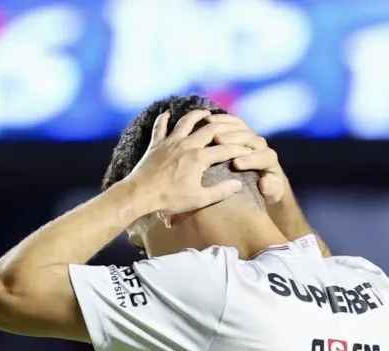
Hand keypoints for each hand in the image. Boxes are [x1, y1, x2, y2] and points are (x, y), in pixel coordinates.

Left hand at [124, 109, 249, 214]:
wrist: (139, 195)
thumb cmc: (170, 199)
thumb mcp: (199, 199)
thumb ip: (221, 191)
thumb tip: (239, 184)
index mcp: (199, 158)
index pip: (225, 150)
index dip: (240, 149)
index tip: (249, 149)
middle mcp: (186, 144)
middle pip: (209, 129)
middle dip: (224, 126)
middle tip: (232, 125)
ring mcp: (170, 142)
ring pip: (186, 122)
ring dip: (197, 115)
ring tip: (205, 112)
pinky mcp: (156, 144)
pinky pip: (160, 126)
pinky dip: (163, 119)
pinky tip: (167, 113)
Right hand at [206, 114, 289, 204]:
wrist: (269, 184)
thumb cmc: (269, 191)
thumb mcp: (273, 195)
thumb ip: (271, 189)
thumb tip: (263, 182)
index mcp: (270, 160)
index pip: (263, 156)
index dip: (251, 159)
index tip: (236, 164)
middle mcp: (262, 146)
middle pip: (250, 137)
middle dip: (234, 138)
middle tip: (218, 140)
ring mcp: (251, 137)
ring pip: (240, 127)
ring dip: (224, 125)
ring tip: (209, 125)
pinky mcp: (242, 133)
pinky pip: (232, 123)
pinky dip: (221, 119)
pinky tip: (207, 119)